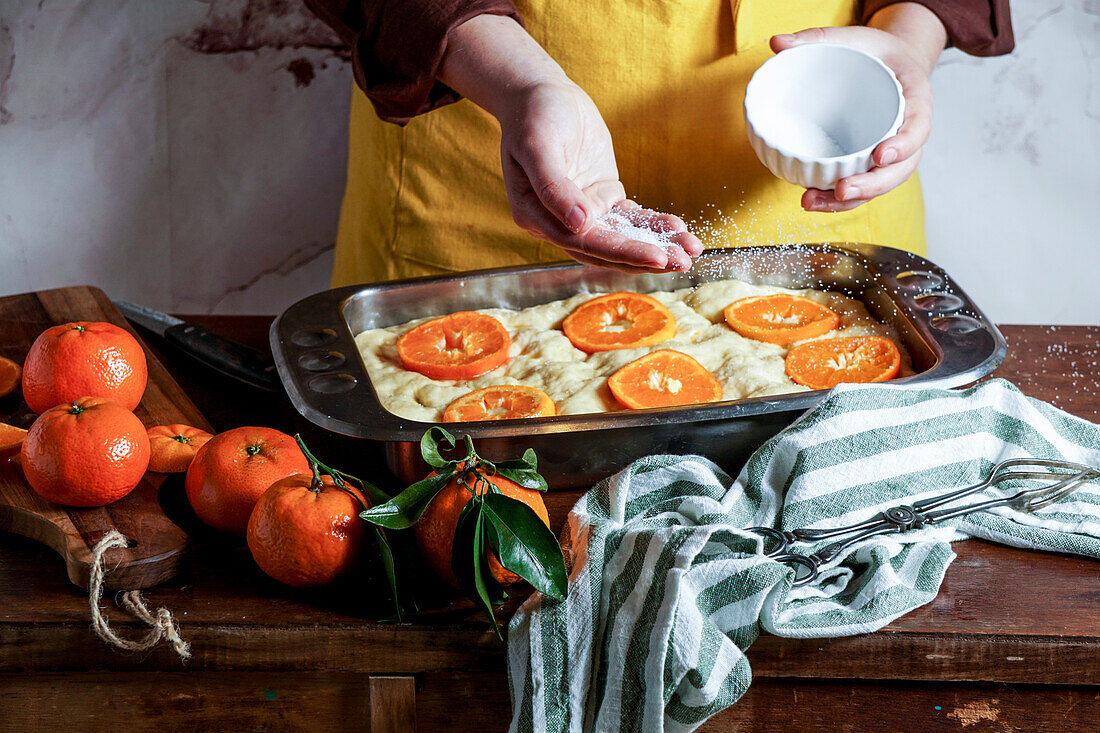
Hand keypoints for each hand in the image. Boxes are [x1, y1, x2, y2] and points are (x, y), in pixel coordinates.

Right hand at [439, 14, 701, 271]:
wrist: (539, 92)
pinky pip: (629, 217)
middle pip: (605, 248)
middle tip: (682, 263)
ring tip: (689, 252)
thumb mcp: (538, 146)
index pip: (584, 243)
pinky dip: (653, 225)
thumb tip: (580, 225)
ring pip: (621, 236)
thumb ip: (554, 187)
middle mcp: (557, 222)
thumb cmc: (532, 116)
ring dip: (654, 246)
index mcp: (534, 216)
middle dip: (645, 257)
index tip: (656, 257)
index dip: (621, 252)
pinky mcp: (601, 197)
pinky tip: (677, 228)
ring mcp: (582, 211)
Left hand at [771, 4, 946, 212]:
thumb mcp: (851, 37)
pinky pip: (864, 185)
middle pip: (902, 167)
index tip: (881, 155)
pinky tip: (814, 200)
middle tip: (841, 190)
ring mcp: (893, 150)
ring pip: (881, 184)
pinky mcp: (873, 162)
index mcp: (915, 95)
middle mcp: (908, 129)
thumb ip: (815, 38)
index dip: (904, 143)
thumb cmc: (872, 52)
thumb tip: (776, 43)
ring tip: (814, 202)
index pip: (919, 124)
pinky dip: (841, 199)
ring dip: (851, 200)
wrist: (886, 63)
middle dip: (872, 184)